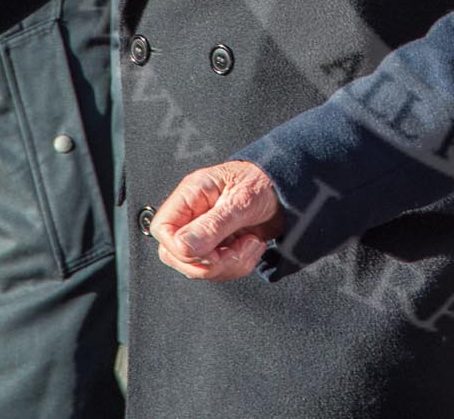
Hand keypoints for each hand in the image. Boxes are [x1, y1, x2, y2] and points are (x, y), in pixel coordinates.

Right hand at [151, 160, 284, 281]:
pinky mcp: (219, 247)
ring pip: (198, 268)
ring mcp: (205, 233)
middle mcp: (193, 215)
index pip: (163, 229)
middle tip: (238, 247)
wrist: (289, 189)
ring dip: (230, 264)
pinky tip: (252, 247)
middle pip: (177, 255)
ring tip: (251, 244)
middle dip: (211, 262)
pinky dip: (238, 266)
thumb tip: (183, 247)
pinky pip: (217, 270)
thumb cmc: (265, 182)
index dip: (181, 247)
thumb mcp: (242, 200)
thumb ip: (213, 225)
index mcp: (191, 196)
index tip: (211, 249)